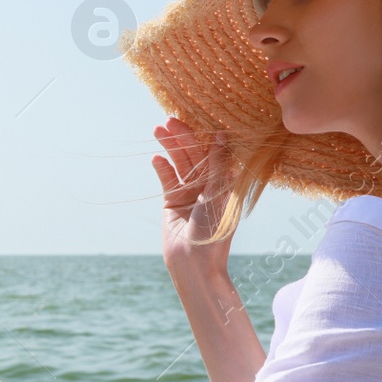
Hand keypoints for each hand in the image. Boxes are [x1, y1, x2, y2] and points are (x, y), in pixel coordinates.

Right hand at [152, 116, 237, 277]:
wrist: (195, 263)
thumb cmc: (214, 231)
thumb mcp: (219, 194)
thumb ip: (217, 165)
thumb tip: (220, 136)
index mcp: (225, 182)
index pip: (213, 152)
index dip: (203, 135)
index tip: (194, 118)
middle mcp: (208, 185)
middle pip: (194, 154)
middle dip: (182, 137)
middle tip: (169, 120)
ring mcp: (189, 192)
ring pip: (179, 163)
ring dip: (169, 147)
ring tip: (158, 130)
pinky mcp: (172, 202)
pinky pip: (167, 179)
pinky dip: (162, 168)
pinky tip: (156, 158)